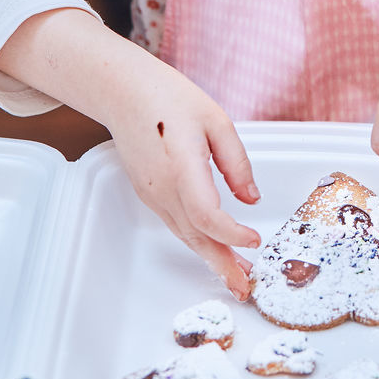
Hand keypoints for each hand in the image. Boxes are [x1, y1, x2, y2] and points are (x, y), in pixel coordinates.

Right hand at [0, 9, 261, 301]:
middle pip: (195, 236)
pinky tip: (212, 247)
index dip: (231, 234)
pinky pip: (176, 224)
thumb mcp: (216, 120)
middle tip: (245, 286)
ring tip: (235, 275)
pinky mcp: (149, 194)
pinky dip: (197, 241)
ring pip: (185, 235)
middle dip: (222, 263)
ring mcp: (153, 194)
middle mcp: (163, 187)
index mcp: (182, 165)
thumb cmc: (169, 99)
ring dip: (210, 257)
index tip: (254, 239)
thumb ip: (237, 162)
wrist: (124, 92)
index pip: (206, 215)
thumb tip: (251, 199)